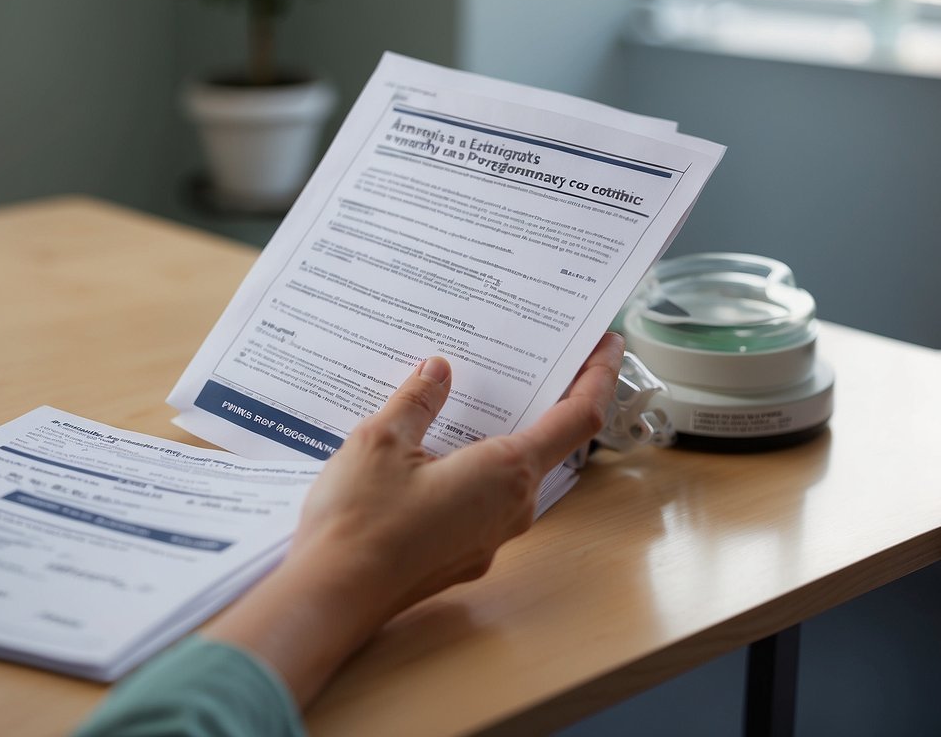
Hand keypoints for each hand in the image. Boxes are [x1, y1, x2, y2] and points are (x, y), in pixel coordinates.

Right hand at [205, 333, 624, 706]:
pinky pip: (484, 503)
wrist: (332, 596)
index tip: (608, 344)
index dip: (599, 376)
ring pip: (513, 478)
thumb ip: (417, 402)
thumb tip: (437, 372)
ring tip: (476, 403)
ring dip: (506, 439)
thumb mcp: (382, 441)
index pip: (577, 417)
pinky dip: (476, 472)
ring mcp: (490, 539)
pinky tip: (437, 458)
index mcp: (505, 472)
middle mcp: (511, 509)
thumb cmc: (360, 521)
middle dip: (546, 403)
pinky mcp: (464, 556)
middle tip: (533, 360)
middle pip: (548, 447)